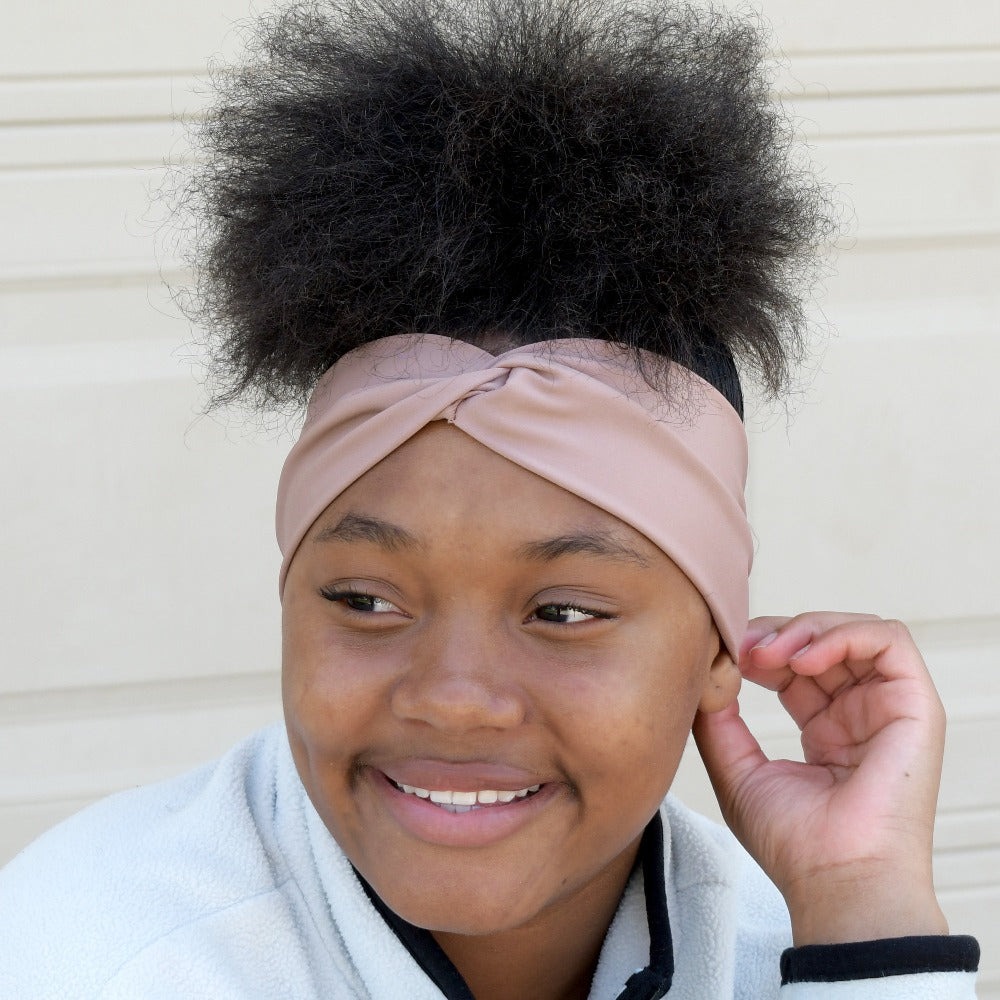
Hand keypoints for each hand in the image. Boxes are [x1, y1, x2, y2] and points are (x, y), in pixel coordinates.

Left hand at [692, 612, 949, 944]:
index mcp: (825, 730)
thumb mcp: (736, 769)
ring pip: (856, 629)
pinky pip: (889, 640)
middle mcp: (859, 714)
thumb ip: (719, 720)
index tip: (728, 658)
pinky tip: (803, 660)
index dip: (760, 648)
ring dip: (806, 629)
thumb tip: (707, 672)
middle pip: (824, 639)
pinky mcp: (916, 706)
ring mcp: (889, 708)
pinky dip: (843, 634)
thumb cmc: (792, 843)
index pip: (795, 664)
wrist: (834, 881)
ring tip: (769, 654)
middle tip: (744, 649)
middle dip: (778, 632)